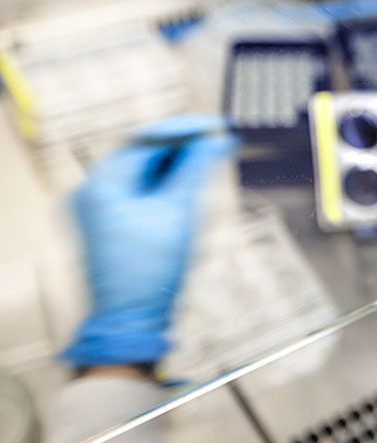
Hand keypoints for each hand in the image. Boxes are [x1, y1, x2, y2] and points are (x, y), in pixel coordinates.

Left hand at [63, 115, 236, 366]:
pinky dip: (167, 182)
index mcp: (102, 184)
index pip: (145, 140)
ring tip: (209, 155)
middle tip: (216, 138)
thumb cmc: (148, 273)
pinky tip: (191, 178)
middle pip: (143, 153)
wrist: (133, 317)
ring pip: (144, 170)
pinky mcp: (112, 220)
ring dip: (176, 163)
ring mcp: (101, 206)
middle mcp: (94, 191)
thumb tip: (216, 141)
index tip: (212, 125)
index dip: (182, 130)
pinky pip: (141, 189)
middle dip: (181, 145)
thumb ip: (197, 169)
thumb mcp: (179, 211)